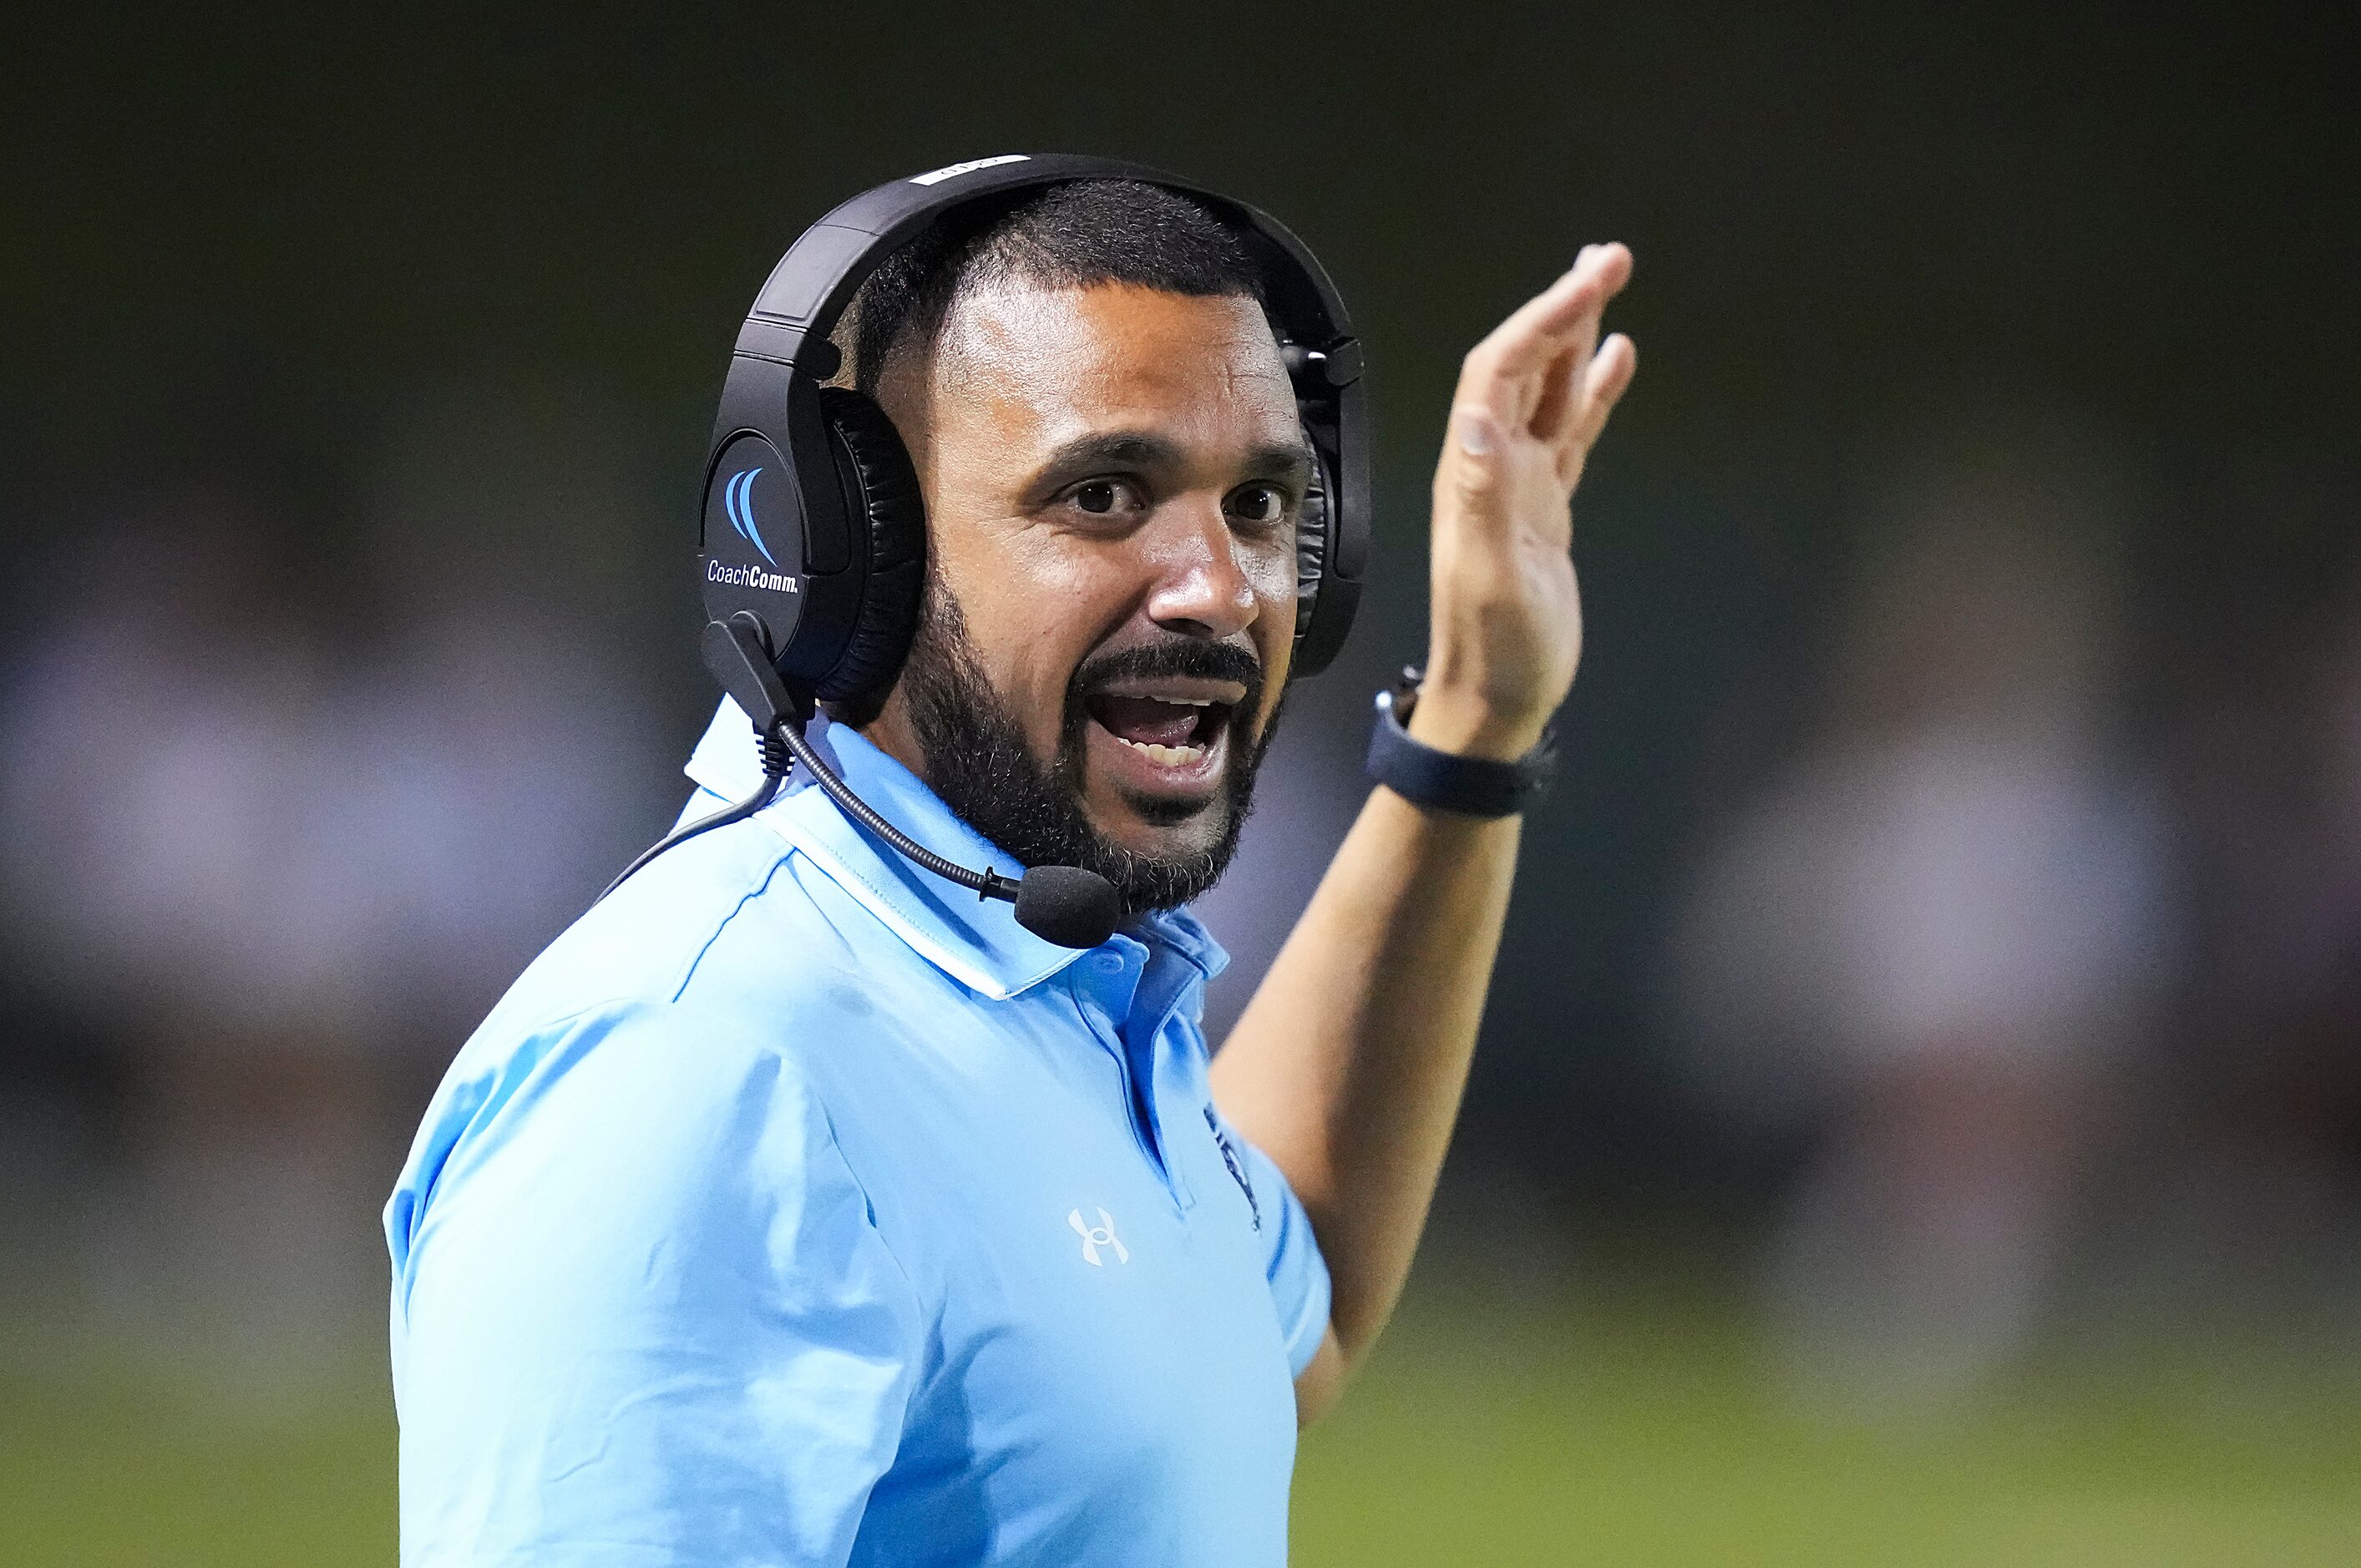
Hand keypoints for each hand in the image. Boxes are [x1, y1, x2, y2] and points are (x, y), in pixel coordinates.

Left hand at [1412, 244, 1634, 761]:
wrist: (1497, 699)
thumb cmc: (1494, 646)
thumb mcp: (1488, 573)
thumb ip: (1482, 493)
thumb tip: (1478, 411)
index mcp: (1474, 469)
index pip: (1504, 370)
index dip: (1545, 319)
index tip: (1591, 279)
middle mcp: (1491, 464)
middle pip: (1525, 365)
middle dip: (1563, 307)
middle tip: (1610, 257)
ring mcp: (1521, 482)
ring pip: (1550, 390)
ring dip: (1576, 336)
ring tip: (1608, 283)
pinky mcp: (1547, 506)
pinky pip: (1571, 432)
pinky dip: (1594, 392)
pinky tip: (1617, 359)